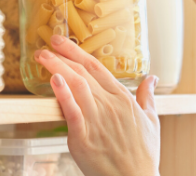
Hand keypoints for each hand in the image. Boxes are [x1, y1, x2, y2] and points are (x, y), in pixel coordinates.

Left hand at [34, 35, 159, 175]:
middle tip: (47, 43)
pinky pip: (72, 111)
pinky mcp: (84, 137)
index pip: (96, 68)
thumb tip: (152, 78)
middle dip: (62, 55)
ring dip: (57, 67)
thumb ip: (148, 97)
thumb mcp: (152, 121)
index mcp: (123, 98)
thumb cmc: (143, 155)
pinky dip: (63, 94)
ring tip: (43, 57)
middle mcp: (109, 105)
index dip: (77, 52)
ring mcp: (97, 120)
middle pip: (83, 73)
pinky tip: (54, 80)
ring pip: (76, 85)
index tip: (62, 42)